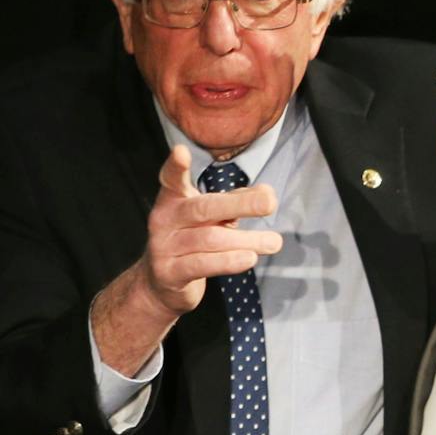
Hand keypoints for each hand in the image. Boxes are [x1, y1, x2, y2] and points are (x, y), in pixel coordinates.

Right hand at [140, 145, 282, 316]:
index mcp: (173, 199)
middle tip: (270, 202)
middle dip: (239, 204)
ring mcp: (163, 247)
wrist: (162, 282)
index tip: (181, 152)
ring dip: (246, 240)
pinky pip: (203, 264)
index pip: (171, 179)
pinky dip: (228, 261)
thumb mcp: (211, 218)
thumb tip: (267, 193)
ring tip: (274, 242)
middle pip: (203, 208)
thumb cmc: (192, 240)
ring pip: (210, 239)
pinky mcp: (170, 273)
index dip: (175, 166)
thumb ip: (236, 202)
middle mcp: (165, 219)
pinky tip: (250, 258)